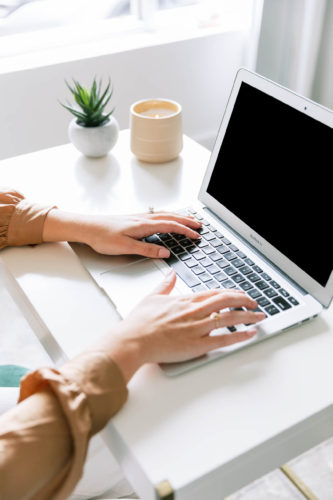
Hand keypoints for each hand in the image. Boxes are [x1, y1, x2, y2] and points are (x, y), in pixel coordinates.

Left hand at [43, 209, 200, 257]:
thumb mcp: (125, 247)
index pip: (170, 226)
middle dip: (187, 221)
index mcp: (143, 225)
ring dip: (179, 217)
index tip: (196, 235)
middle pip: (171, 217)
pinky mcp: (134, 219)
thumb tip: (165, 253)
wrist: (87, 227)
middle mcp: (143, 219)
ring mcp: (139, 217)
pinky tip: (168, 218)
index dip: (185, 230)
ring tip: (189, 220)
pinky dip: (168, 215)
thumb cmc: (102, 237)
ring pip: (164, 215)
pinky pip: (157, 215)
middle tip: (200, 225)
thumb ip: (146, 250)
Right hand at [99, 271, 264, 381]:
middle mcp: (195, 311)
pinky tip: (250, 333)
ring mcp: (198, 328)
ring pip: (230, 318)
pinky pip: (225, 338)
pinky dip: (240, 335)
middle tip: (255, 303)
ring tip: (259, 316)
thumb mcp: (152, 297)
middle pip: (227, 301)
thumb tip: (171, 274)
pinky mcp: (197, 344)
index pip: (215, 293)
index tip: (240, 294)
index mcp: (185, 300)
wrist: (133, 341)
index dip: (231, 293)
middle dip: (244, 301)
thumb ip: (165, 285)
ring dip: (248, 316)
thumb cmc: (139, 323)